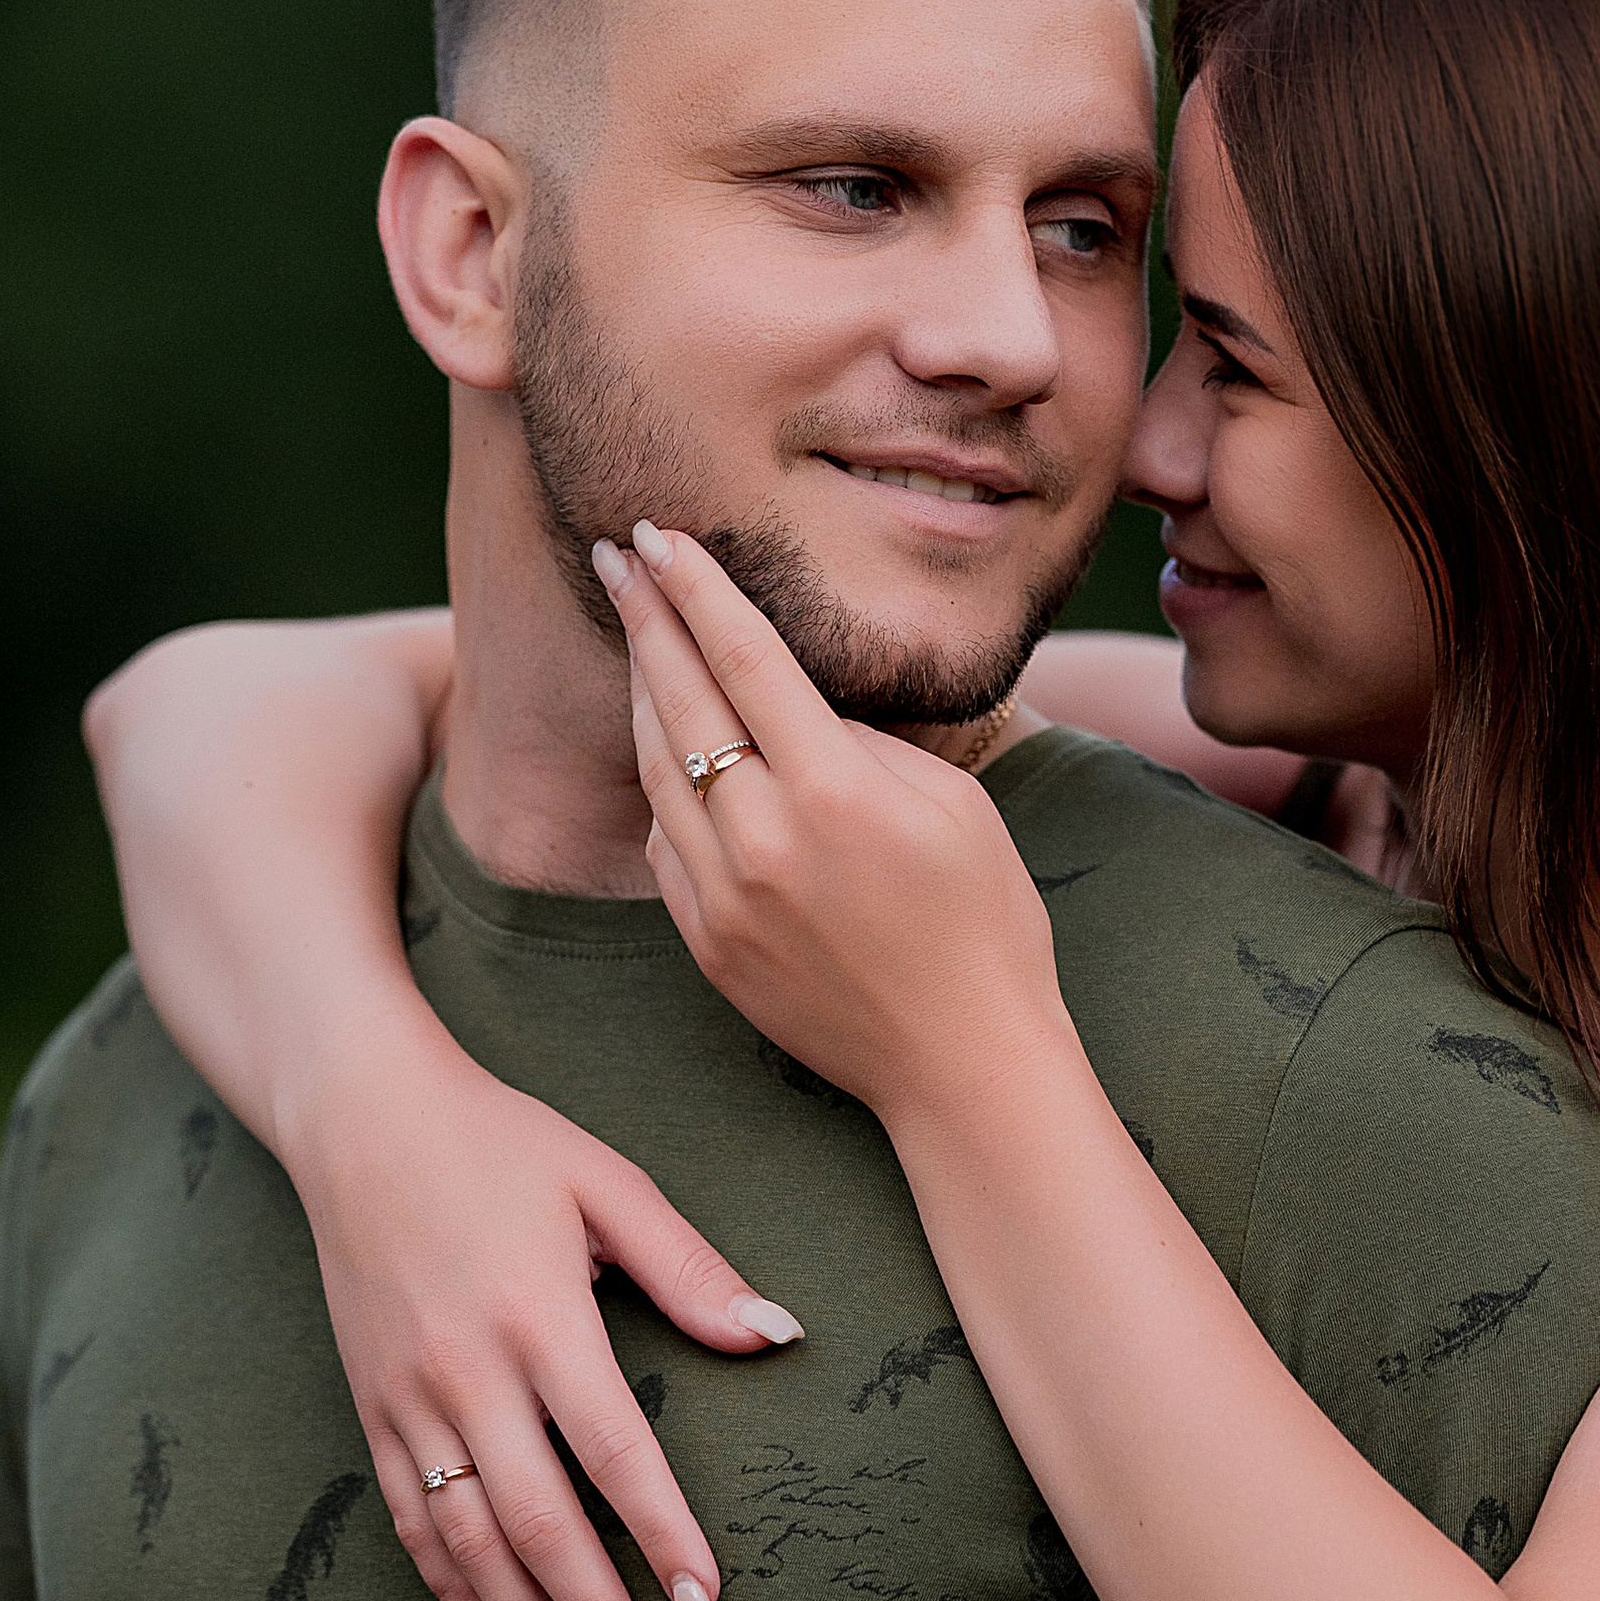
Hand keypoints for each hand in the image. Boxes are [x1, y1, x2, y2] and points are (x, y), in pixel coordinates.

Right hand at [276, 995, 800, 1600]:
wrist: (358, 1114)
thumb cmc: (498, 1141)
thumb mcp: (607, 1183)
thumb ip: (692, 1269)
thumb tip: (779, 1337)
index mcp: (540, 1318)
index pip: (613, 1455)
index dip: (661, 1539)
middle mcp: (468, 1374)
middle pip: (540, 1529)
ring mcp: (409, 1400)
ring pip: (471, 1547)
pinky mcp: (371, 1409)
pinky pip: (412, 1524)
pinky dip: (456, 1594)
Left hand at [592, 523, 1067, 1121]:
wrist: (964, 1064)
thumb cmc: (985, 921)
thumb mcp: (953, 802)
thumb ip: (862, 742)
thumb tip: (794, 701)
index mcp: (836, 791)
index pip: (746, 658)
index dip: (697, 589)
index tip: (658, 537)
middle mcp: (765, 839)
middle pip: (682, 701)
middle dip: (646, 619)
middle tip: (614, 558)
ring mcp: (724, 898)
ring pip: (657, 771)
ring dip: (644, 696)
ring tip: (640, 639)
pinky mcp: (706, 944)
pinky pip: (663, 845)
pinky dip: (662, 790)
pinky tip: (672, 754)